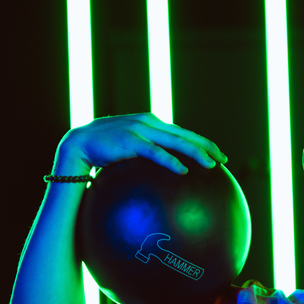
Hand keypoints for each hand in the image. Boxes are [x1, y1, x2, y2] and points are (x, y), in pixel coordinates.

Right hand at [54, 112, 226, 175]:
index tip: (220, 156)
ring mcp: (141, 130)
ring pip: (175, 141)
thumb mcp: (131, 152)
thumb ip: (149, 157)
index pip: (183, 133)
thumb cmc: (106, 153)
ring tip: (211, 164)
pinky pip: (155, 152)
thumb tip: (167, 179)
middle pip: (185, 135)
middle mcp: (150, 123)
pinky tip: (182, 170)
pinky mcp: (131, 140)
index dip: (203, 143)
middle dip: (207, 147)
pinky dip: (170, 160)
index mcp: (153, 125)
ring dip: (195, 152)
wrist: (79, 145)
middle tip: (224, 160)